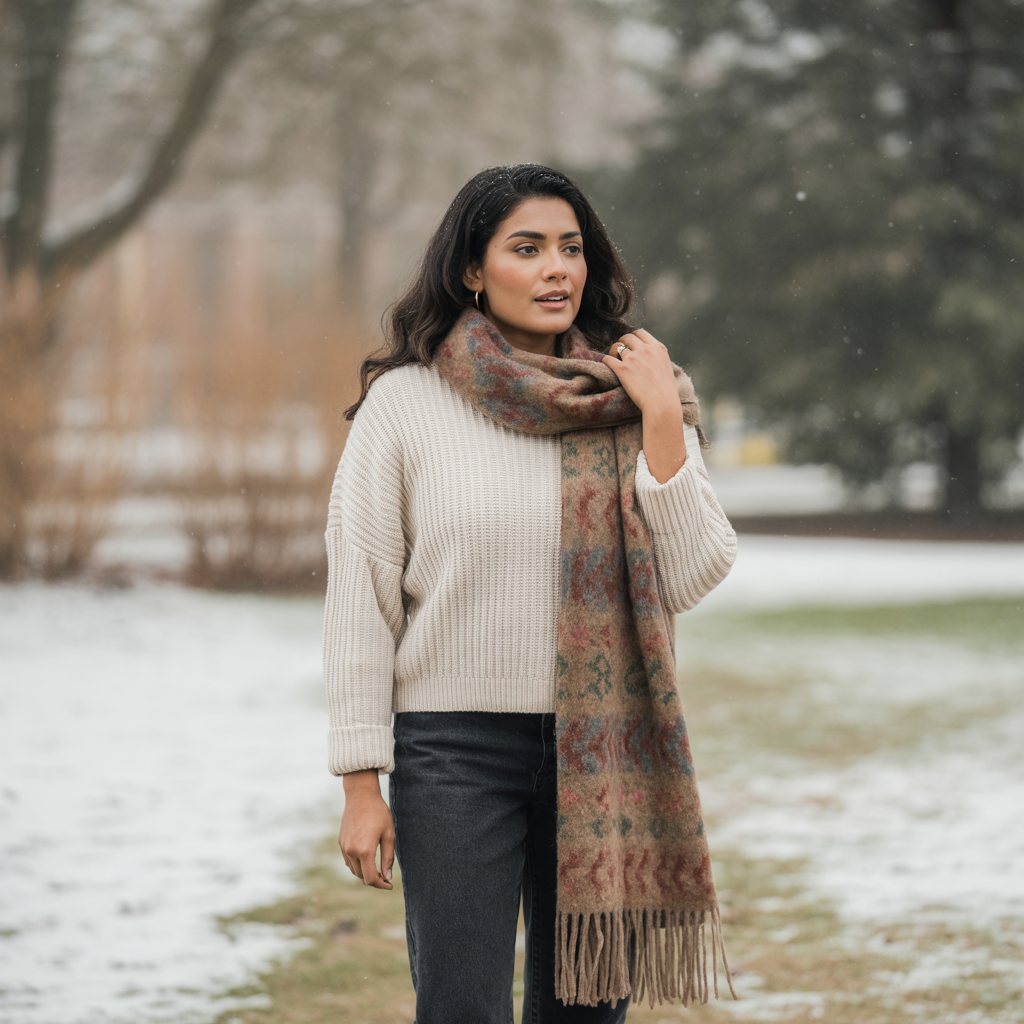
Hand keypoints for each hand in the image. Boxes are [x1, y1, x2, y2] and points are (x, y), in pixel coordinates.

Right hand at [339, 769, 394, 888]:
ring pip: (353, 870)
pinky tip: (366, 859)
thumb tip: (388, 877)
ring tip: (377, 869)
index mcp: (365, 851)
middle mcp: (351, 851)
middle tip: (386, 876)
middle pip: (362, 876)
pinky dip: (357, 865)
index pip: (371, 879)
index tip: (390, 884)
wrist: (361, 795)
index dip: (381, 885)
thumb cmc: (378, 813)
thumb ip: (388, 857)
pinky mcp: (341, 842)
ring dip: (365, 873)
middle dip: (374, 880)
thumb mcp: (388, 834)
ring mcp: (344, 847)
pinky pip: (348, 861)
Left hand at [601, 329, 679, 417]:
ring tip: (614, 359)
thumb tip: (647, 355)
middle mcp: (645, 350)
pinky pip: (608, 359)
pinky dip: (606, 361)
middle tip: (620, 351)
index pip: (640, 333)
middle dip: (622, 342)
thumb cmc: (666, 390)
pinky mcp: (622, 369)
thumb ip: (656, 357)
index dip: (633, 337)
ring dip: (613, 352)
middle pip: (627, 337)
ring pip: (616, 347)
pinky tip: (608, 366)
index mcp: (657, 347)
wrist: (661, 403)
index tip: (631, 344)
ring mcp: (633, 358)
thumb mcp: (666, 366)